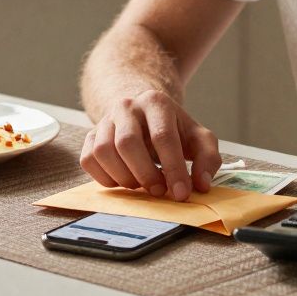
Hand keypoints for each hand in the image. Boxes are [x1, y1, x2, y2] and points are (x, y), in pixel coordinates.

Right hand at [79, 89, 220, 201]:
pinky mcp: (90, 136)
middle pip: (127, 143)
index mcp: (156, 102)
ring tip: (142, 185)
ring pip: (103, 151)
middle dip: (145, 174)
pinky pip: (88, 160)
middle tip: (159, 191)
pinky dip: (105, 178)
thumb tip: (201, 185)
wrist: (144, 115)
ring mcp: (105, 120)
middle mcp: (126, 106)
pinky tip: (124, 181)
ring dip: (124, 177)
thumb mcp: (199, 139)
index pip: (162, 136)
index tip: (181, 193)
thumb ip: (208, 159)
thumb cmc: (175, 131)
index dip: (173, 168)